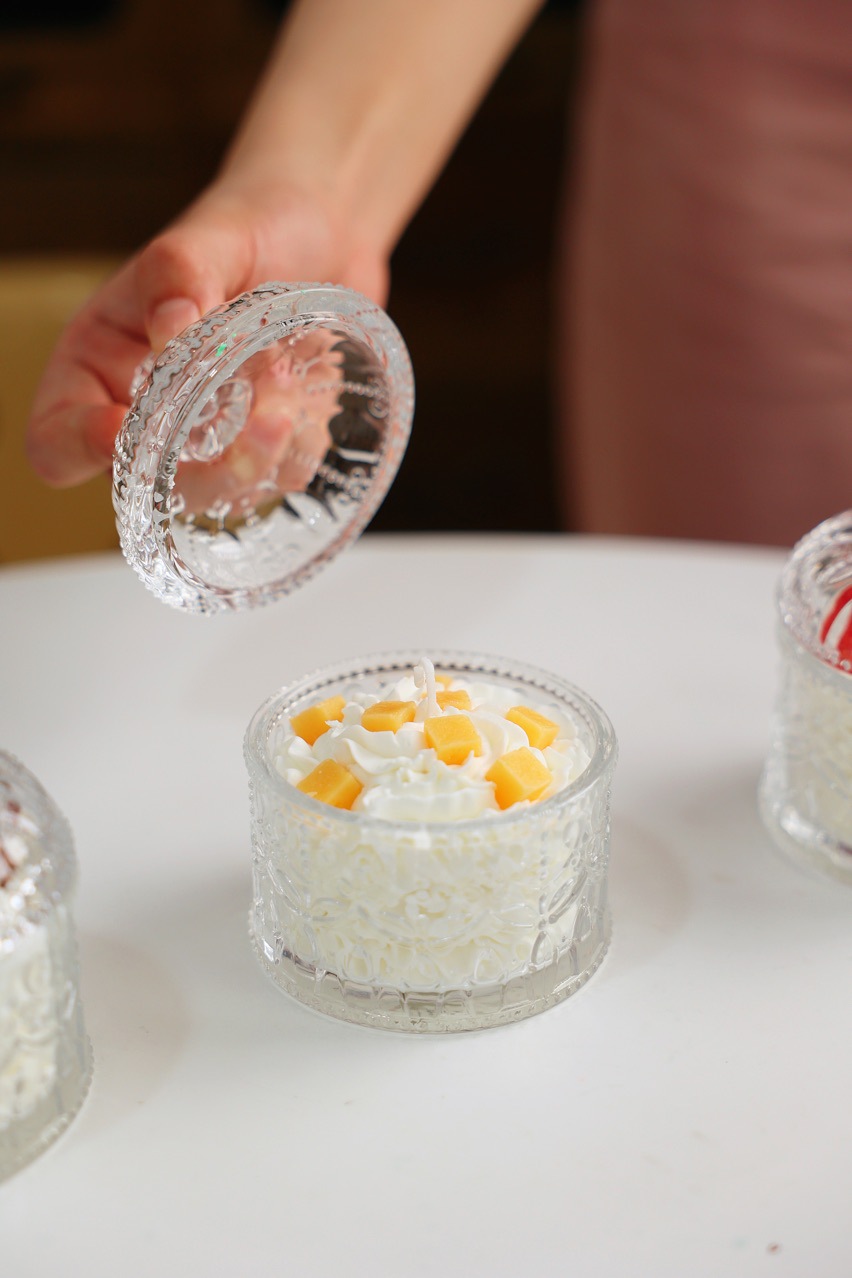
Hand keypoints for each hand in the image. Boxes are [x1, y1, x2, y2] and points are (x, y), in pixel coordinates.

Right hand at [25, 179, 388, 487]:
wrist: (326, 232)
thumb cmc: (252, 227)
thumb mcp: (211, 236)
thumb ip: (181, 273)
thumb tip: (170, 326)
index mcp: (98, 366)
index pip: (56, 442)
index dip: (80, 448)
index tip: (123, 424)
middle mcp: (146, 415)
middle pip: (150, 488)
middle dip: (210, 465)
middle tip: (264, 413)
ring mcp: (208, 440)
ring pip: (219, 496)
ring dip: (261, 453)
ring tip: (287, 378)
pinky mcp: (267, 451)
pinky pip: (278, 480)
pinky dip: (299, 445)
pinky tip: (308, 390)